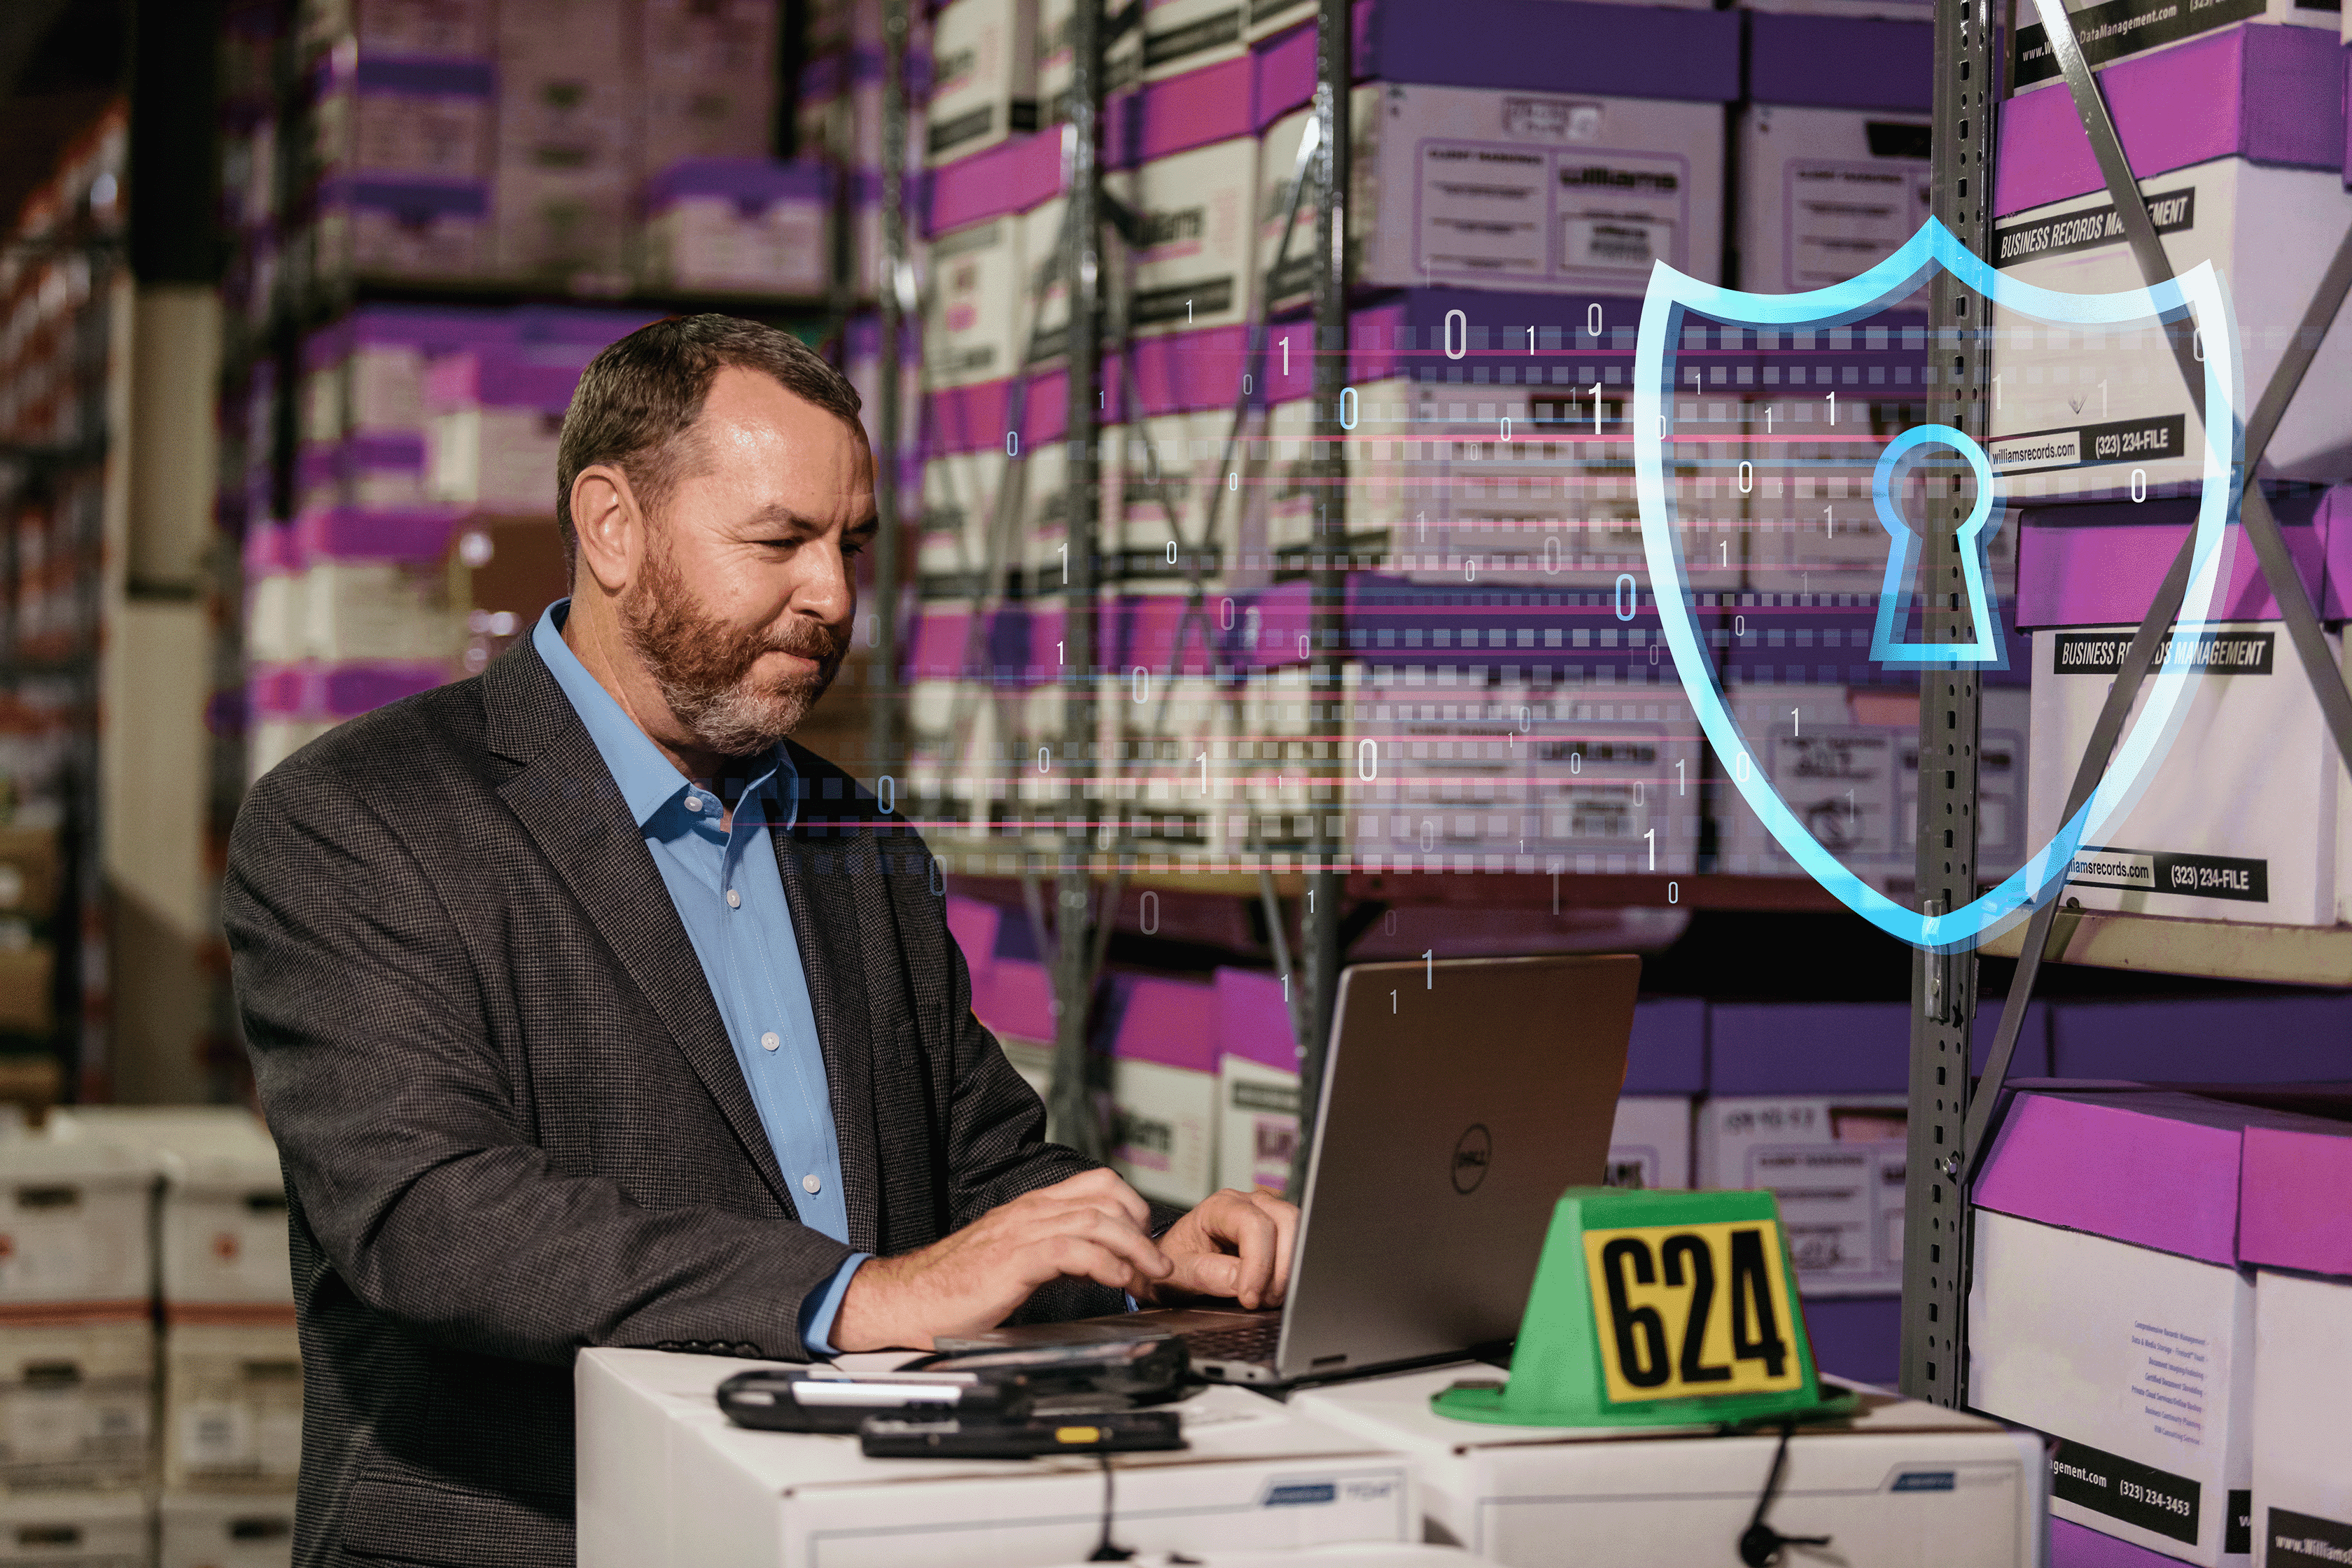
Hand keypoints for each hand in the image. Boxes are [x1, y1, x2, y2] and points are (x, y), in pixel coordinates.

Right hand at [831, 1168, 1171, 1351]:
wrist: (908, 1300)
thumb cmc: (957, 1286)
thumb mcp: (1016, 1261)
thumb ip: (1054, 1253)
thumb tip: (1097, 1262)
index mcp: (1030, 1208)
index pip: (1096, 1183)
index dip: (1131, 1206)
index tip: (1146, 1237)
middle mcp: (1029, 1212)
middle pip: (1105, 1197)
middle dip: (1142, 1228)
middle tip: (1159, 1262)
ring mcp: (1021, 1233)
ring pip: (1095, 1221)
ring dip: (1134, 1247)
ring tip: (1152, 1273)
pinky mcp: (1013, 1260)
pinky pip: (1071, 1251)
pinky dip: (1104, 1263)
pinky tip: (1118, 1281)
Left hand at [1136, 1187, 1298, 1310]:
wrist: (1174, 1264)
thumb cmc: (1176, 1262)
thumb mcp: (1179, 1271)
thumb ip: (1207, 1274)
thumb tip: (1240, 1280)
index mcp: (1220, 1206)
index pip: (1253, 1224)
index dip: (1257, 1262)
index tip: (1249, 1296)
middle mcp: (1248, 1203)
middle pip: (1285, 1221)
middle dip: (1281, 1266)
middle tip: (1262, 1299)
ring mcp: (1267, 1215)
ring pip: (1299, 1230)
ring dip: (1289, 1269)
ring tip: (1267, 1297)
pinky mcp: (1279, 1233)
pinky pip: (1299, 1244)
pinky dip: (1292, 1271)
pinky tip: (1274, 1291)